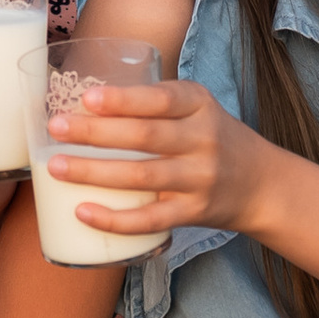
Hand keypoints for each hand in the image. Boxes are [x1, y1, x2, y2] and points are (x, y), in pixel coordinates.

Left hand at [52, 75, 268, 239]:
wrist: (263, 184)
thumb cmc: (214, 139)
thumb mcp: (197, 108)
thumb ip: (153, 103)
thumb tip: (82, 101)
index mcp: (200, 105)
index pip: (161, 99)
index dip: (123, 100)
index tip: (86, 97)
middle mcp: (203, 140)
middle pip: (145, 136)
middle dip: (95, 132)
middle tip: (55, 128)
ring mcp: (200, 179)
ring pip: (142, 177)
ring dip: (94, 172)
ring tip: (56, 167)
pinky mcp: (194, 213)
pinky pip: (150, 220)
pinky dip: (114, 219)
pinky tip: (83, 212)